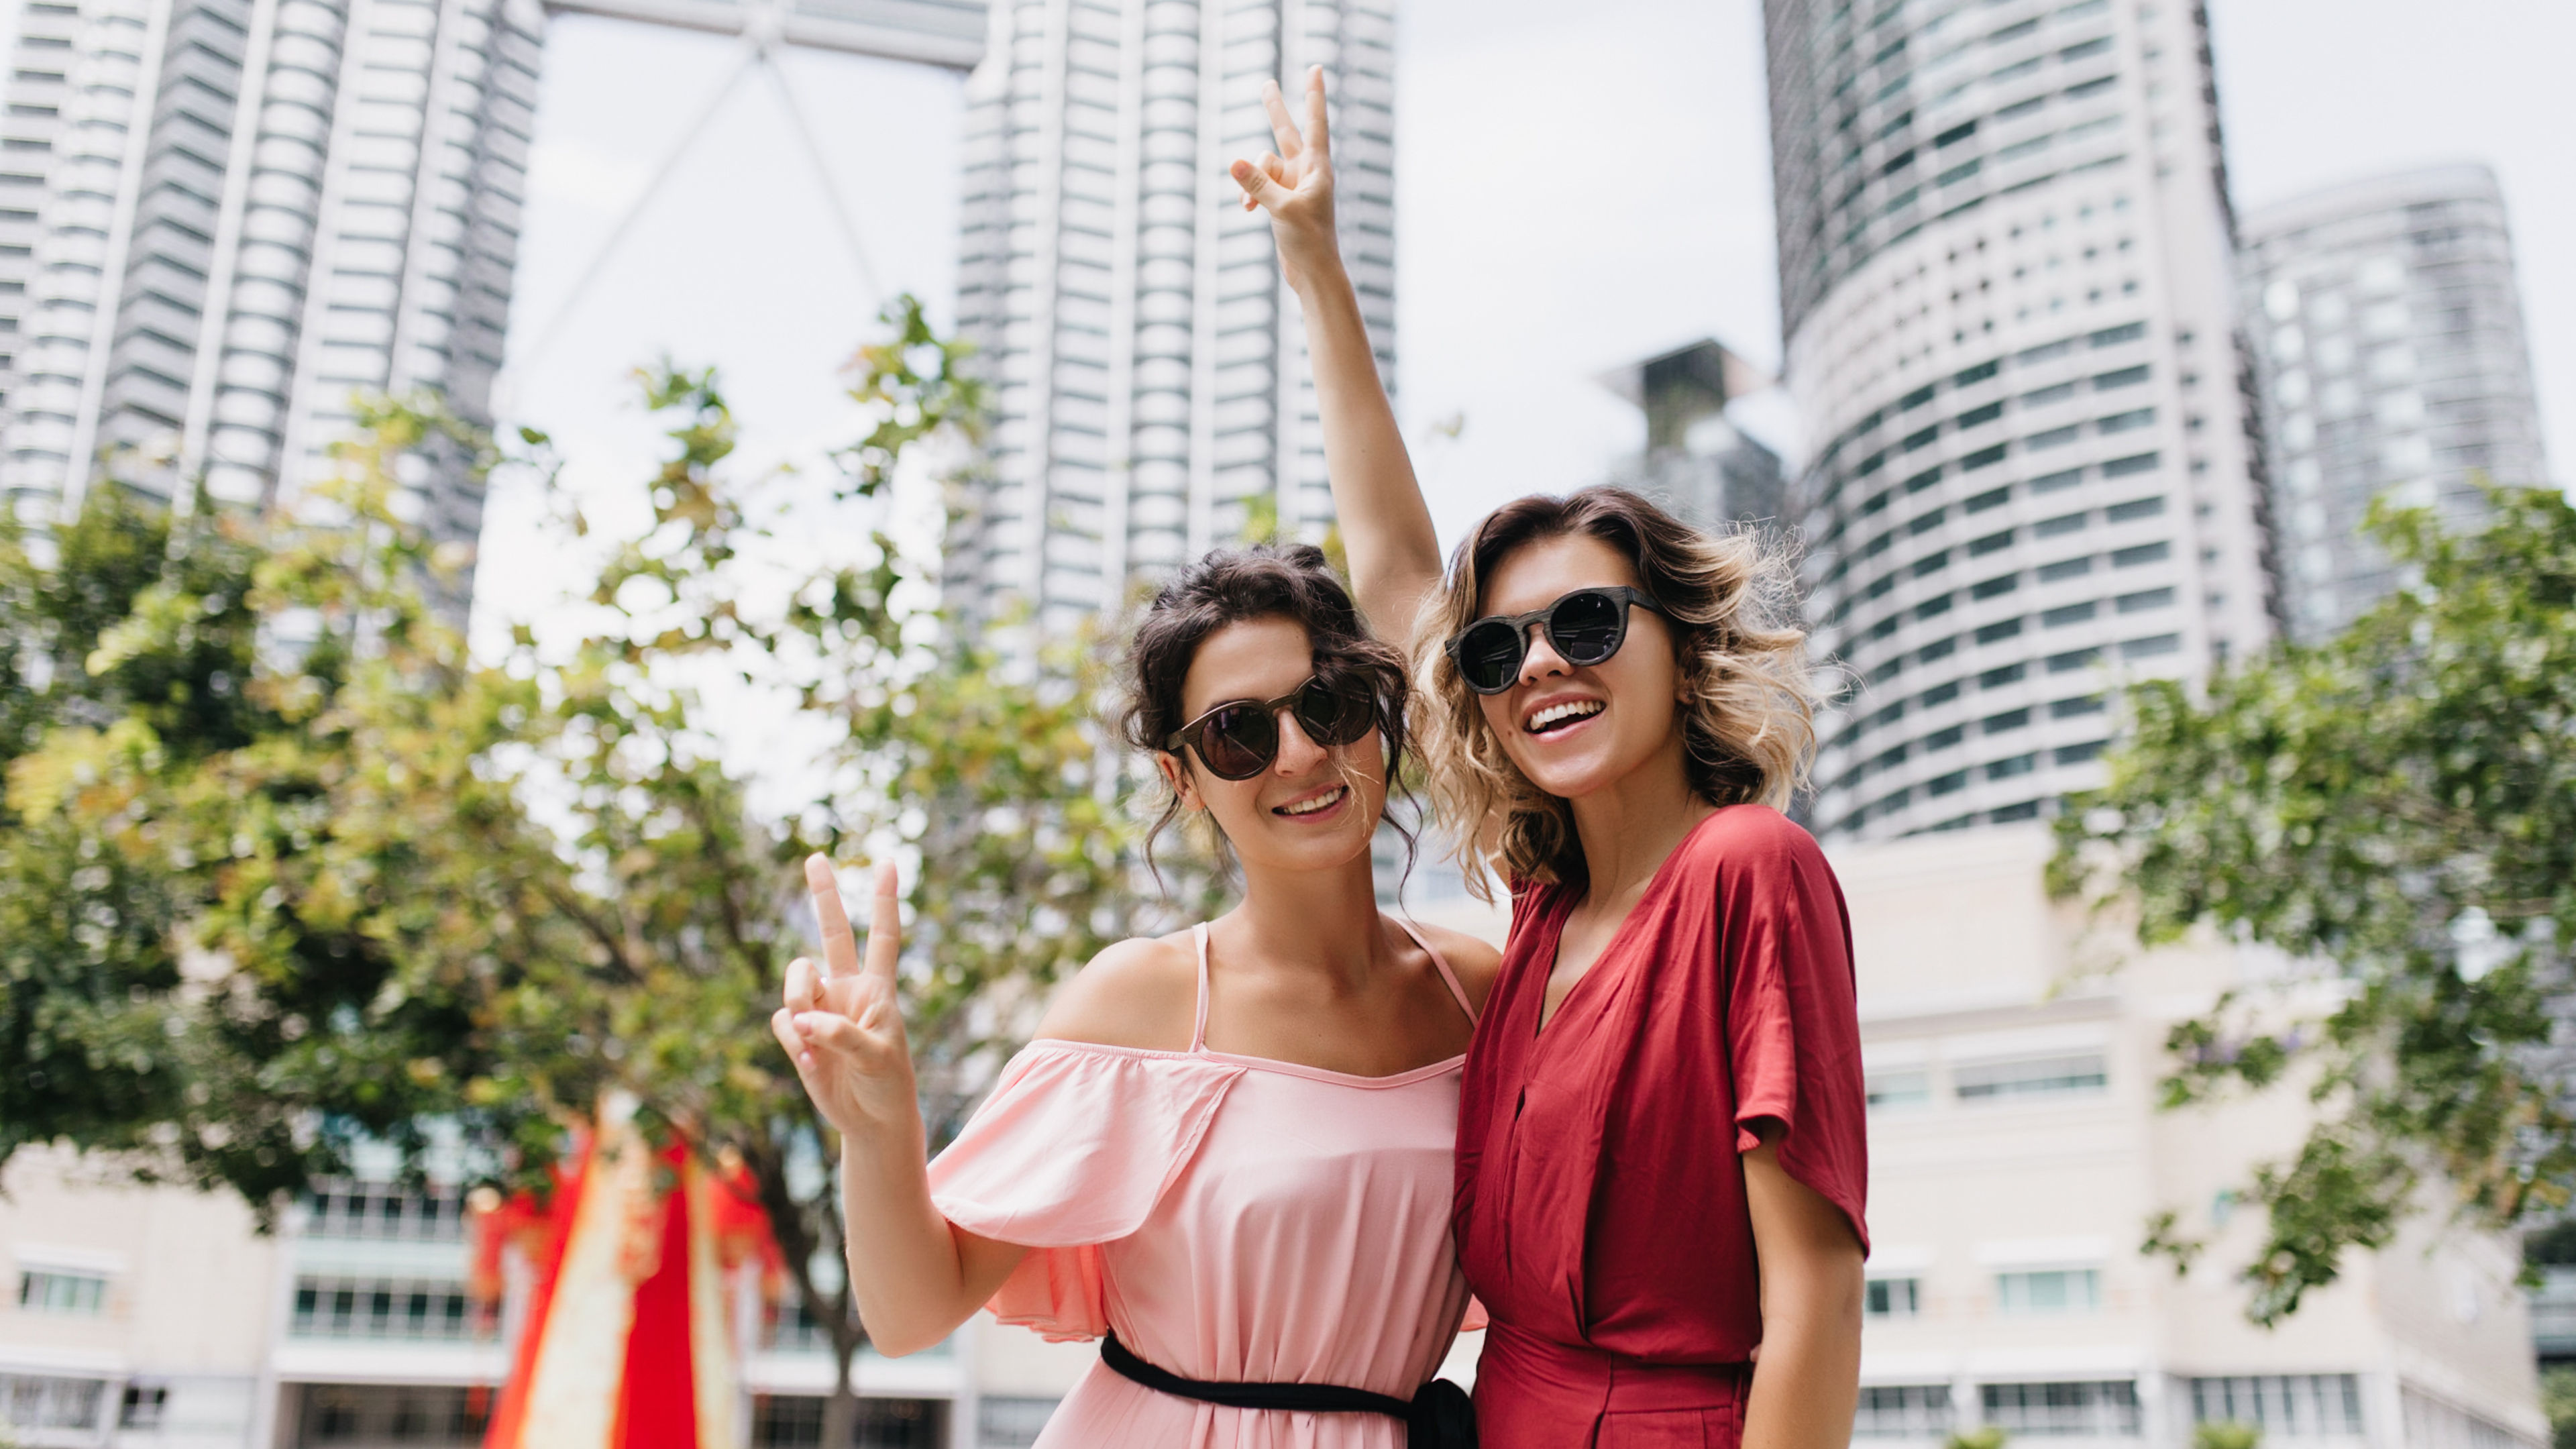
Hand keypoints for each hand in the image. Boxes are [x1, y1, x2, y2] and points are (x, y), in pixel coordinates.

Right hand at [772, 855, 921, 1142]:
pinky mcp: (798, 1034)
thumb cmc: (888, 1086)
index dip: (885, 900)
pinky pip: (782, 1021)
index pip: (883, 936)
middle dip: (824, 895)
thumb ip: (842, 1035)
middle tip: (816, 857)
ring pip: (795, 980)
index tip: (889, 862)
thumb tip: (801, 1019)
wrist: (871, 1121)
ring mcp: (820, 1009)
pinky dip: (791, 1040)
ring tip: (814, 1041)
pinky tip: (811, 1063)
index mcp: (878, 989)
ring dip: (798, 1003)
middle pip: (833, 933)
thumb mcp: (877, 1059)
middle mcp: (847, 990)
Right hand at [1231, 66, 1341, 297]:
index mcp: (1317, 167)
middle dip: (1274, 110)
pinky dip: (1249, 195)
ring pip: (1262, 167)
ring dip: (1250, 183)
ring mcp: (1292, 185)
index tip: (1316, 68)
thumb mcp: (1281, 210)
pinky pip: (1257, 186)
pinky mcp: (1280, 201)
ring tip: (1249, 207)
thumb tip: (1233, 161)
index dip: (1314, 94)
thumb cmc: (1308, 241)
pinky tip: (1247, 211)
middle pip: (1286, 132)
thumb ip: (1257, 184)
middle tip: (1267, 83)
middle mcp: (1306, 171)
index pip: (1315, 122)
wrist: (1313, 273)